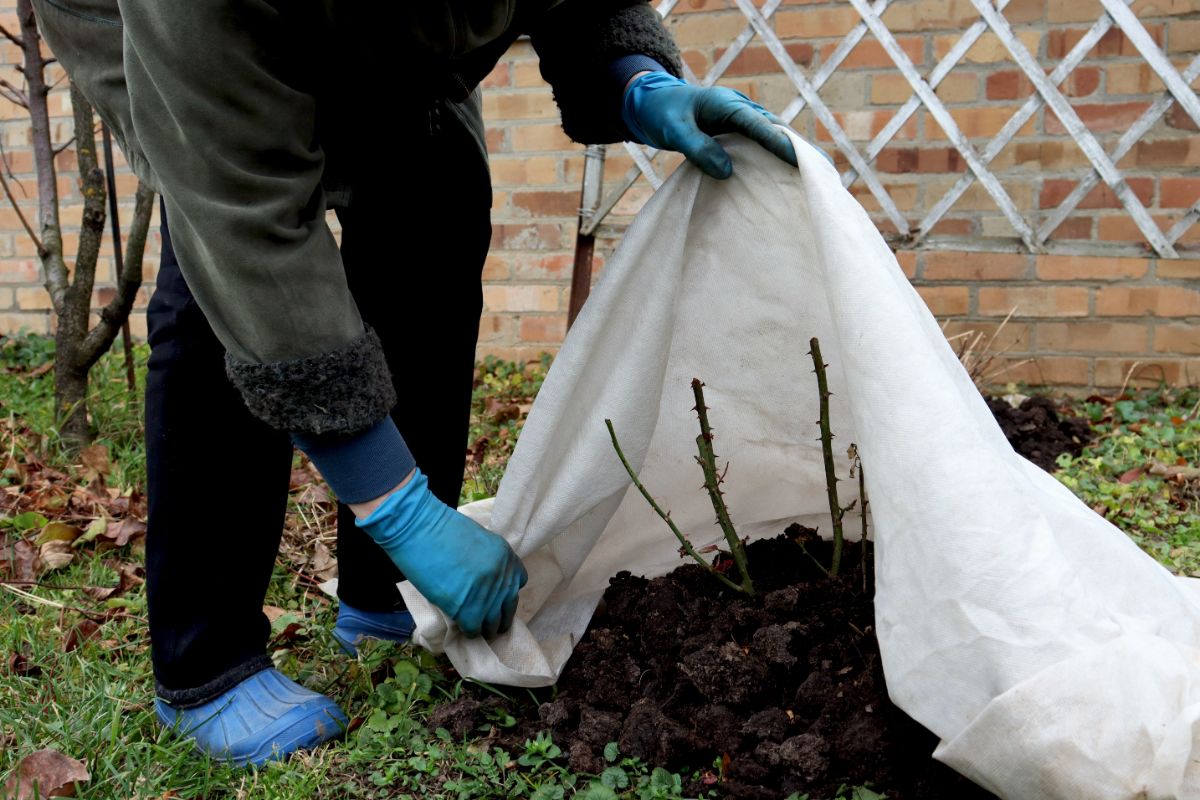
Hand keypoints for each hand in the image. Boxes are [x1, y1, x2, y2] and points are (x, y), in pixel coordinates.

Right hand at [355, 469, 526, 637]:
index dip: (506, 592)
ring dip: (484, 628)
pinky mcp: (468, 610)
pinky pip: (473, 629)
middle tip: (489, 622)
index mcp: (506, 556)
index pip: (518, 582)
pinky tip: (461, 627)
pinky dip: (467, 631)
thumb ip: (487, 559)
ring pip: (492, 624)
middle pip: (509, 607)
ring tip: (477, 629)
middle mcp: (502, 577)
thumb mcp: (478, 539)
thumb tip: (484, 579)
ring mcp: (487, 595)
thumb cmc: (440, 528)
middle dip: (499, 616)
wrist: (419, 529)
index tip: (496, 598)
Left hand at [622, 71, 797, 178]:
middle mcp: (740, 108)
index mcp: (726, 104)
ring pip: (772, 135)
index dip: (779, 143)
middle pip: (775, 128)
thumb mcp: (674, 130)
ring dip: (791, 153)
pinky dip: (775, 157)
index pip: (758, 125)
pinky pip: (761, 144)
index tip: (798, 160)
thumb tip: (727, 171)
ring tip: (814, 175)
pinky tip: (786, 175)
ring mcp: (741, 119)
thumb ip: (698, 148)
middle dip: (797, 148)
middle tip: (822, 170)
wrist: (653, 102)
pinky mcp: (738, 131)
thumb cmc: (662, 113)